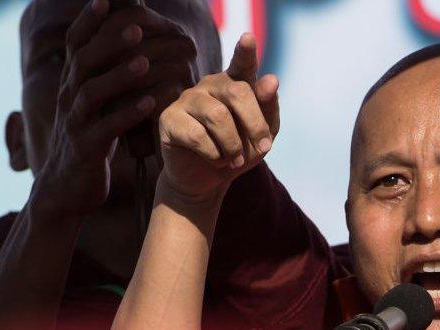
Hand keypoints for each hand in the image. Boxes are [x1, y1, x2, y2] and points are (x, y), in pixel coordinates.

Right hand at [33, 0, 199, 219]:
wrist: (69, 187)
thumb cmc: (92, 139)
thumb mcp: (96, 104)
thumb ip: (106, 74)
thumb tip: (130, 40)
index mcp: (72, 83)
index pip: (75, 44)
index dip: (87, 21)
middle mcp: (69, 97)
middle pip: (83, 62)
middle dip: (109, 42)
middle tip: (136, 27)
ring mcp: (75, 123)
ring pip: (92, 93)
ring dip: (120, 76)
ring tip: (145, 62)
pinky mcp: (87, 148)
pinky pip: (107, 128)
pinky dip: (128, 114)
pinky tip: (151, 103)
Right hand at [158, 33, 279, 202]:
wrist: (208, 180)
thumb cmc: (239, 152)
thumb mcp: (263, 134)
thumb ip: (269, 108)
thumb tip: (271, 80)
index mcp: (235, 83)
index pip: (242, 63)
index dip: (245, 51)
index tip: (248, 38)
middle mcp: (210, 85)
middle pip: (237, 92)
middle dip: (255, 124)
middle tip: (263, 148)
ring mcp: (187, 99)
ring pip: (218, 116)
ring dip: (234, 146)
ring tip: (234, 159)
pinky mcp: (169, 119)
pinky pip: (198, 136)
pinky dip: (215, 155)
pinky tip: (215, 159)